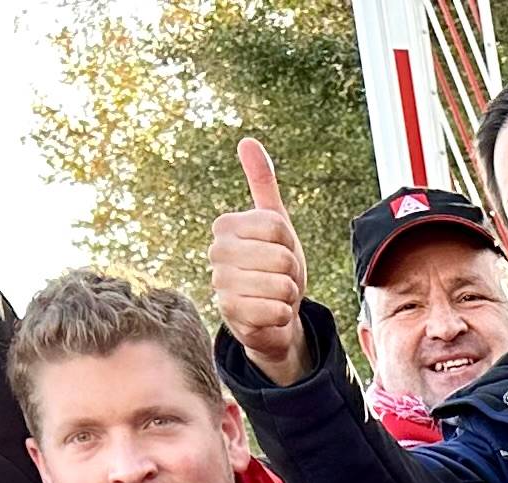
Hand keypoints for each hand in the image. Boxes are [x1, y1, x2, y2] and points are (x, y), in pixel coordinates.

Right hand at [209, 139, 313, 384]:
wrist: (271, 313)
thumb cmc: (273, 264)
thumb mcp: (274, 221)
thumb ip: (262, 182)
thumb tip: (247, 141)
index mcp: (225, 227)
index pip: (277, 226)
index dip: (289, 241)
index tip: (280, 248)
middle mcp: (216, 254)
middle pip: (281, 257)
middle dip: (292, 270)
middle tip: (280, 275)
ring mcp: (220, 286)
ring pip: (280, 285)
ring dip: (288, 293)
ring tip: (275, 294)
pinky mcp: (229, 317)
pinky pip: (275, 310)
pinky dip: (283, 314)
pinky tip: (271, 313)